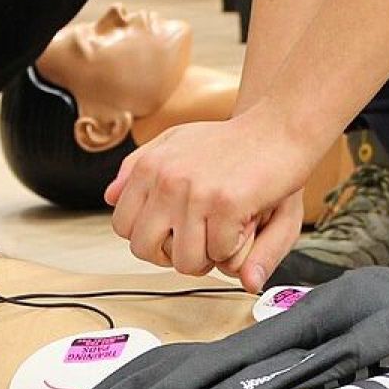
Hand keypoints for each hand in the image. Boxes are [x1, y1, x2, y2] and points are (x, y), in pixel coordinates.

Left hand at [105, 111, 316, 289]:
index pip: (122, 226)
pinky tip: (242, 225)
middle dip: (171, 256)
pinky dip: (234, 249)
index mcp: (149, 166)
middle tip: (197, 243)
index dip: (148, 238)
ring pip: (184, 260)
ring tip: (221, 235)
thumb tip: (110, 196)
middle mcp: (166, 179)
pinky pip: (220, 254)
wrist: (279, 128)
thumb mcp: (176, 141)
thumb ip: (138, 168)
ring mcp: (195, 193)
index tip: (171, 234)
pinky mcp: (226, 205)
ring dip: (206, 258)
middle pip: (145, 250)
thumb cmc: (231, 142)